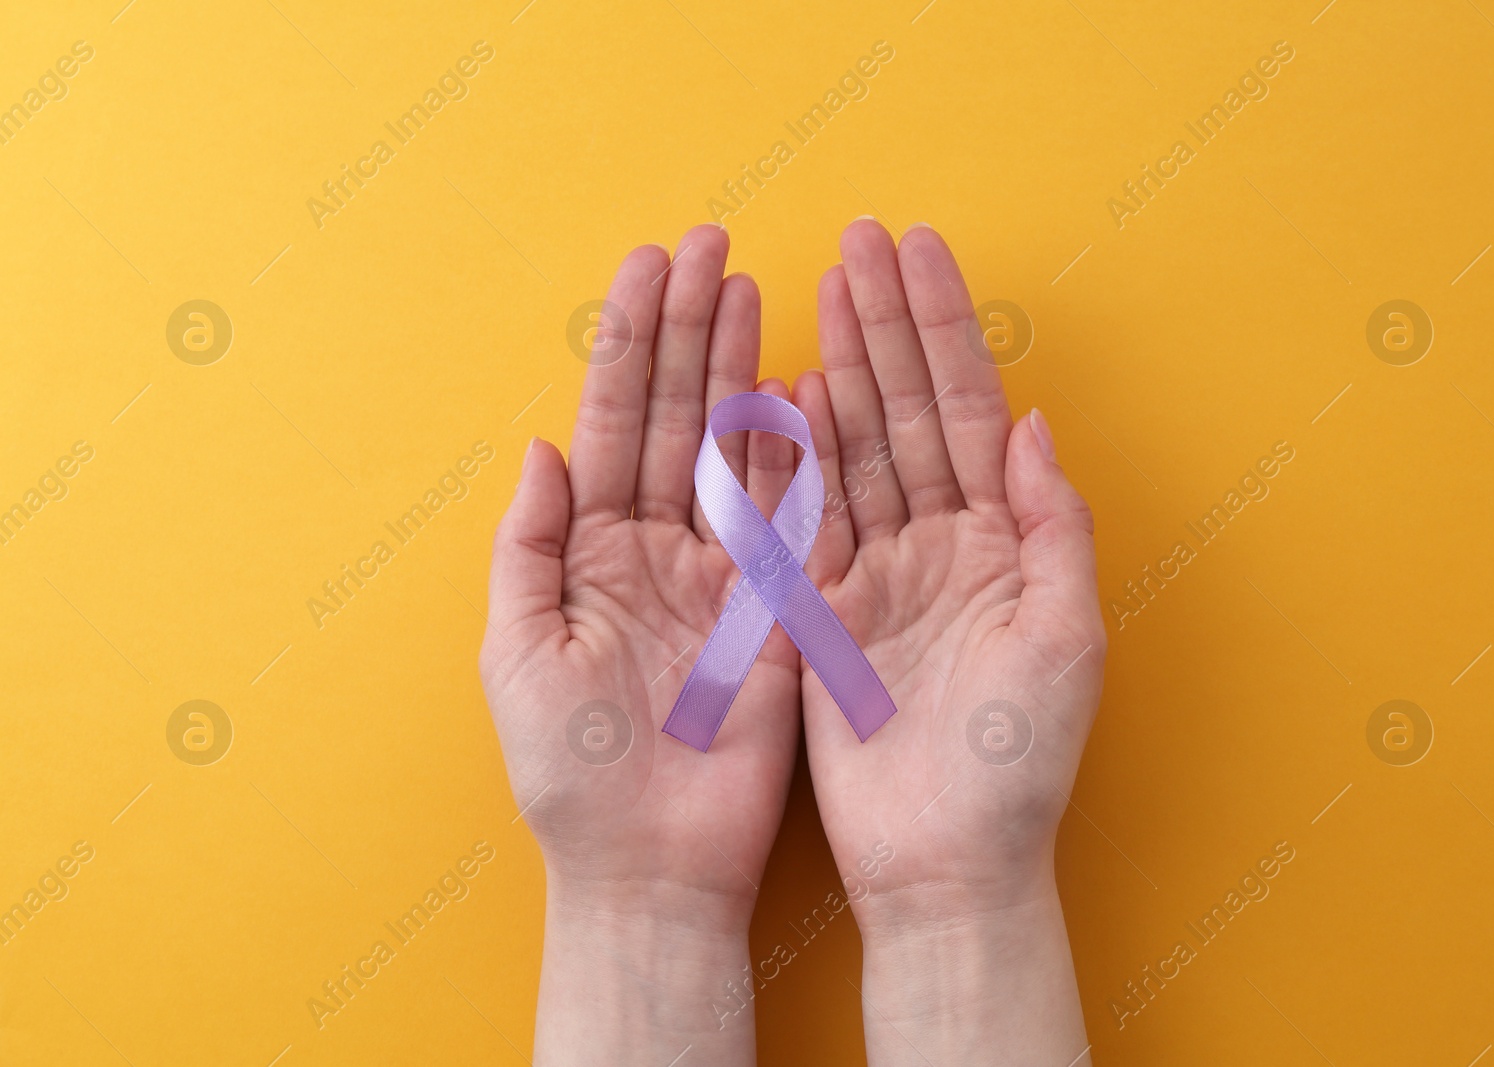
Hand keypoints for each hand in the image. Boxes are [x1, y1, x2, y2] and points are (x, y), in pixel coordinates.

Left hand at [479, 225, 799, 1065]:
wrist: (649, 865)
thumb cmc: (569, 773)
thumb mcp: (520, 654)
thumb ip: (530, 548)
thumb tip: (543, 447)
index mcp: (592, 552)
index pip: (614, 422)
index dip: (633, 342)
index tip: (652, 265)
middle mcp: (658, 547)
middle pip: (676, 416)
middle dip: (690, 329)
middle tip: (712, 245)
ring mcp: (723, 573)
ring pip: (734, 449)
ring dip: (741, 368)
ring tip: (752, 287)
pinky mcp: (778, 608)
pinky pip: (790, 517)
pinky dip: (796, 452)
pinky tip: (801, 385)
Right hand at [793, 220, 1103, 1064]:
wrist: (945, 864)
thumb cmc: (1020, 764)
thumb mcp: (1065, 641)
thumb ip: (1052, 528)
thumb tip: (1032, 423)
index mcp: (1002, 542)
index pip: (965, 410)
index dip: (941, 329)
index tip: (916, 252)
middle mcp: (940, 544)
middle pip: (905, 411)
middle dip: (883, 324)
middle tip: (858, 239)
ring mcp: (877, 574)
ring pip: (854, 450)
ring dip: (838, 366)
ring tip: (818, 287)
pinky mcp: (821, 615)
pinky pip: (805, 520)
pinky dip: (794, 456)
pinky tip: (786, 392)